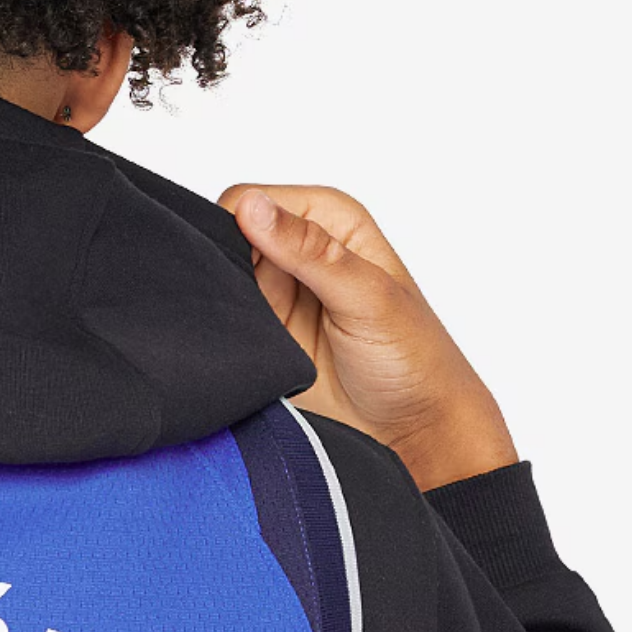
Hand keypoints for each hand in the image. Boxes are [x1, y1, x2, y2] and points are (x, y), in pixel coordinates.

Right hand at [219, 183, 517, 491]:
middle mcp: (299, 251)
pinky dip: (222, 330)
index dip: (237, 224)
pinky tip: (243, 347)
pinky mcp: (260, 333)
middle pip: (227, 237)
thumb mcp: (366, 295)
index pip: (253, 200)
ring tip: (253, 329)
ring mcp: (276, 294)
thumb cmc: (413, 358)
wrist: (411, 431)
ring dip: (224, 301)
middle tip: (249, 303)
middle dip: (223, 264)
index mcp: (329, 221)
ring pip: (218, 280)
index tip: (248, 262)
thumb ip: (309, 250)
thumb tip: (251, 207)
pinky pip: (222, 322)